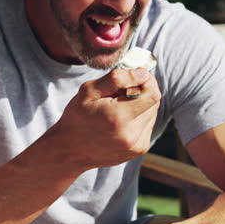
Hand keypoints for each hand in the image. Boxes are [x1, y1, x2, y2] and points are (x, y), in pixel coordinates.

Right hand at [46, 68, 160, 169]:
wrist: (70, 150)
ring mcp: (137, 145)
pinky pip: (147, 125)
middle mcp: (131, 134)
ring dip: (140, 104)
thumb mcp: (88, 91)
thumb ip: (117, 79)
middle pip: (154, 102)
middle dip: (142, 91)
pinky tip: (120, 119)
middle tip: (121, 92)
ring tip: (118, 107)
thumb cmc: (77, 117)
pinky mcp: (139, 149)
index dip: (146, 81)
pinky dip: (138, 117)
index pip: (152, 93)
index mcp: (118, 118)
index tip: (134, 76)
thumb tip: (143, 74)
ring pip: (152, 112)